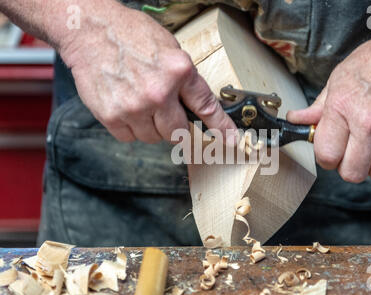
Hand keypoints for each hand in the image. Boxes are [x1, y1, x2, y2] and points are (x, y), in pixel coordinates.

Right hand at [59, 3, 236, 144]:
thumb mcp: (170, 49)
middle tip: (165, 113)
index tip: (231, 140)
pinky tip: (126, 107)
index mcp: (179, 71)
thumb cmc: (130, 35)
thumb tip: (195, 106)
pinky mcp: (112, 116)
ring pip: (153, 138)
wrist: (90, 30)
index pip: (206, 106)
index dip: (221, 127)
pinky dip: (130, 128)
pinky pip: (130, 138)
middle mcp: (159, 93)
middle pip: (177, 132)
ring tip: (140, 103)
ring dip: (151, 127)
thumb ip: (184, 79)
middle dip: (175, 126)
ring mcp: (134, 107)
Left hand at [287, 35, 370, 182]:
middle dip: (347, 166)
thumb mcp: (336, 81)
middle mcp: (367, 124)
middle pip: (351, 172)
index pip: (326, 155)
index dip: (326, 158)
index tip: (330, 152)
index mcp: (342, 108)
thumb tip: (297, 120)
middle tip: (350, 152)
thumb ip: (317, 108)